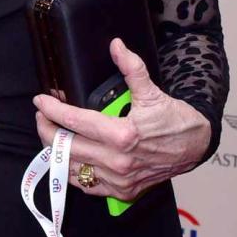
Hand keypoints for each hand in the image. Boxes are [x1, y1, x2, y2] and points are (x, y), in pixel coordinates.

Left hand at [33, 37, 211, 201]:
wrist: (195, 146)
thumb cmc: (173, 119)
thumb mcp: (151, 91)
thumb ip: (131, 68)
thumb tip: (116, 46)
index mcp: (122, 135)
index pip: (74, 121)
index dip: (52, 109)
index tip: (41, 101)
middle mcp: (118, 161)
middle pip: (65, 146)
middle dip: (46, 129)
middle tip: (43, 116)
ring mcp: (119, 179)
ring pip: (71, 168)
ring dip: (56, 151)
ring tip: (53, 134)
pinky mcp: (122, 191)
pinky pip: (86, 185)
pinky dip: (73, 171)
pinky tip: (70, 157)